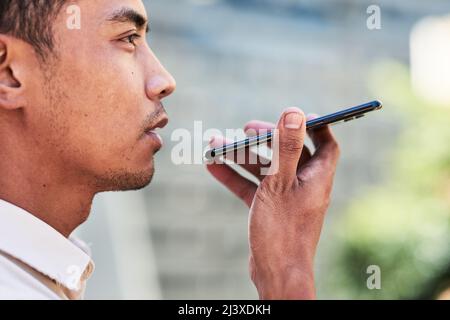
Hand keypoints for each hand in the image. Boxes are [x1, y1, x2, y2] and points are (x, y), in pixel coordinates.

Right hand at [206, 107, 339, 298]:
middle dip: (267, 138)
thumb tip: (293, 112)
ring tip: (218, 143)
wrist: (276, 275)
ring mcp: (286, 199)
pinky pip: (252, 187)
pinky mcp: (270, 210)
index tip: (293, 115)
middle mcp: (304, 185)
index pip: (326, 143)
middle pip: (289, 152)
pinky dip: (235, 177)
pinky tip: (213, 166)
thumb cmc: (282, 230)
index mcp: (316, 177)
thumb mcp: (280, 183)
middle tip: (246, 128)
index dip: (314, 125)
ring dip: (243, 157)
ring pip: (265, 170)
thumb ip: (287, 147)